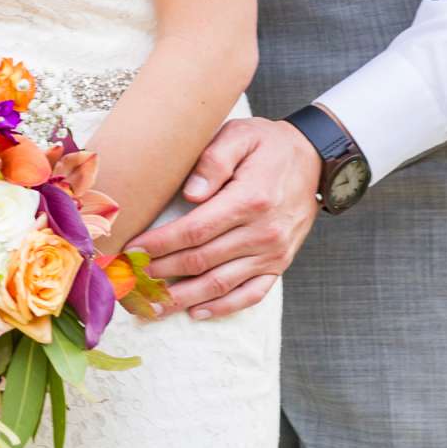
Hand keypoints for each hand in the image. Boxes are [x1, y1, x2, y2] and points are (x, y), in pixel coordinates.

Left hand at [133, 117, 321, 319]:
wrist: (315, 159)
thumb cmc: (268, 145)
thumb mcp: (240, 135)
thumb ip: (213, 161)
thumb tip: (190, 195)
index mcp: (250, 199)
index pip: (195, 230)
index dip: (161, 244)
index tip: (133, 250)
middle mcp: (263, 232)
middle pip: (202, 261)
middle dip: (161, 272)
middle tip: (131, 278)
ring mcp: (273, 253)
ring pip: (221, 284)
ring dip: (183, 298)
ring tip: (152, 306)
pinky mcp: (280, 264)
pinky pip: (251, 294)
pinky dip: (223, 307)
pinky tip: (196, 312)